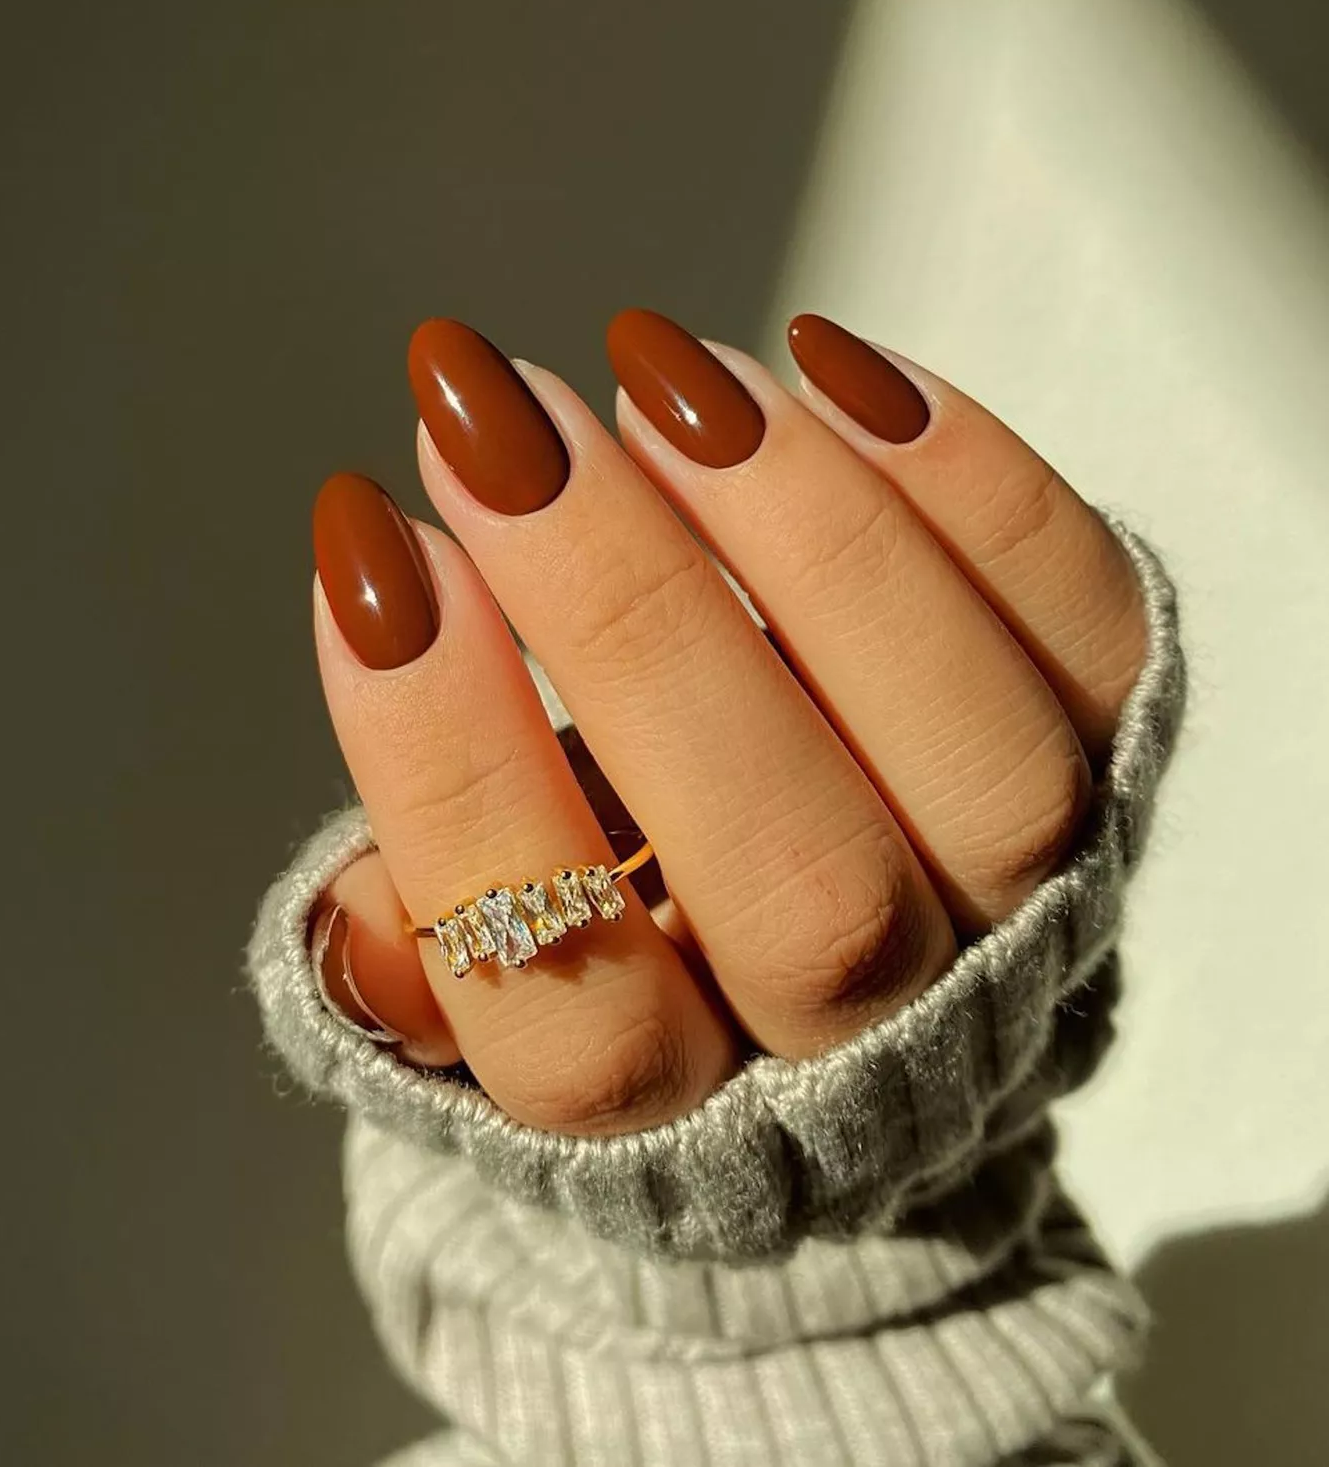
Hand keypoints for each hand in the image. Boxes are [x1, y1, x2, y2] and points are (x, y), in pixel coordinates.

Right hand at [305, 311, 1146, 1135]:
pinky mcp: (1128, 757)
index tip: (380, 563)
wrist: (882, 1001)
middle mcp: (888, 1041)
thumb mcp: (495, 1003)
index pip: (579, 1020)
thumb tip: (369, 921)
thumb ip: (419, 971)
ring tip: (659, 379)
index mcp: (698, 1130)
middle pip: (802, 890)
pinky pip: (1096, 637)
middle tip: (501, 426)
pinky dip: (977, 493)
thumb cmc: (639, 959)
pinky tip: (825, 367)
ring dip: (812, 544)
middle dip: (633, 627)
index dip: (465, 787)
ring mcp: (1035, 903)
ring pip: (979, 765)